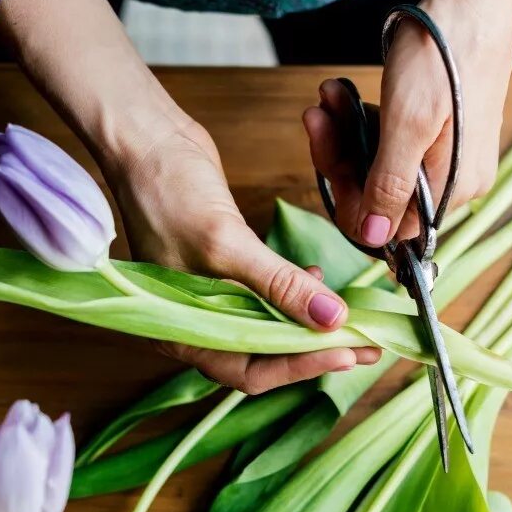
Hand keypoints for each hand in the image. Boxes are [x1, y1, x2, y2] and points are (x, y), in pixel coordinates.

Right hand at [0, 0, 381, 391]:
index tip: (350, 351)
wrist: (145, 140)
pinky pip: (263, 299)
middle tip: (366, 345)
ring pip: (267, 328)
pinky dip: (291, 296)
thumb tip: (332, 319)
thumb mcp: (227, 241)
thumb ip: (279, 284)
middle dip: (314, 351)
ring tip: (351, 317)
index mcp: (181, 333)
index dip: (302, 366)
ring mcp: (206, 299)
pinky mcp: (220, 271)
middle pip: (262, 357)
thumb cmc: (167, 189)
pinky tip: (315, 280)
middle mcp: (192, 325)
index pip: (251, 371)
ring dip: (307, 324)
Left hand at [305, 0, 511, 246]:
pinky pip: (388, 142)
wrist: (473, 0)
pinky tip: (344, 94)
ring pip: (378, 165)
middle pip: (379, 194)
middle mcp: (454, 181)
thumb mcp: (409, 124)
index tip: (326, 157)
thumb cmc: (444, 55)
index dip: (350, 200)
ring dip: (346, 133)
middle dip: (341, 156)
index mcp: (454, 189)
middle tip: (316, 116)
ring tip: (330, 96)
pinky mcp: (437, 132)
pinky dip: (362, 120)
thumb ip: (389, 184)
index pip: (388, 226)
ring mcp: (446, 156)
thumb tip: (375, 238)